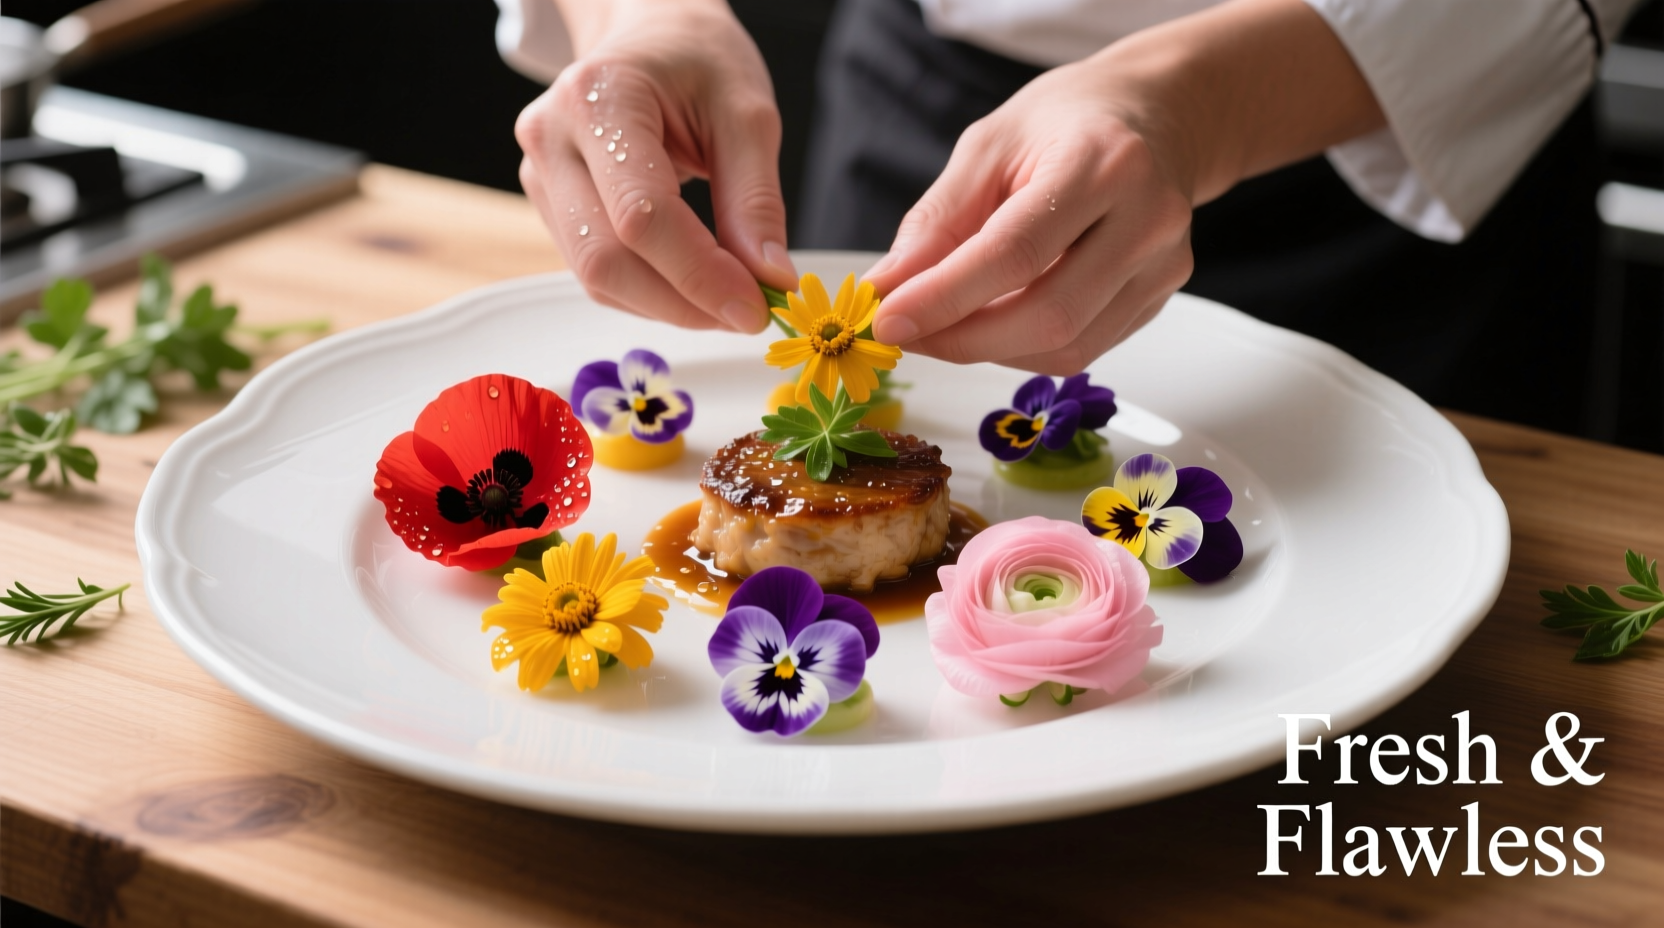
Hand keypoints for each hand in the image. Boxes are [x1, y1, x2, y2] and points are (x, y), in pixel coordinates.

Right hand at [515, 0, 796, 332]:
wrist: (652, 36)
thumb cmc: (699, 61)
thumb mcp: (748, 115)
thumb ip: (756, 200)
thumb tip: (769, 279)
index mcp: (599, 99)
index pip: (641, 217)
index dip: (700, 275)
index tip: (756, 307)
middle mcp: (552, 138)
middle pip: (605, 258)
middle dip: (683, 303)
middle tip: (748, 314)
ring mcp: (541, 174)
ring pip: (596, 276)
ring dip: (668, 306)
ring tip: (728, 297)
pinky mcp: (550, 204)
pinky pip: (595, 271)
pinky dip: (649, 293)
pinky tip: (693, 283)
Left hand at [865, 57, 1194, 374]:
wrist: (1154, 118)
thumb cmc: (1066, 124)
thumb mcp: (988, 147)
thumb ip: (936, 221)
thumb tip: (886, 289)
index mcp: (1101, 162)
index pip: (1015, 252)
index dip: (944, 297)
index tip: (887, 320)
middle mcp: (1147, 218)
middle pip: (1048, 313)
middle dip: (962, 338)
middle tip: (906, 333)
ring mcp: (1163, 265)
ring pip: (1065, 346)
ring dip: (990, 350)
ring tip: (947, 321)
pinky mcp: (1160, 297)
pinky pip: (1082, 348)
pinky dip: (1023, 347)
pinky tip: (996, 318)